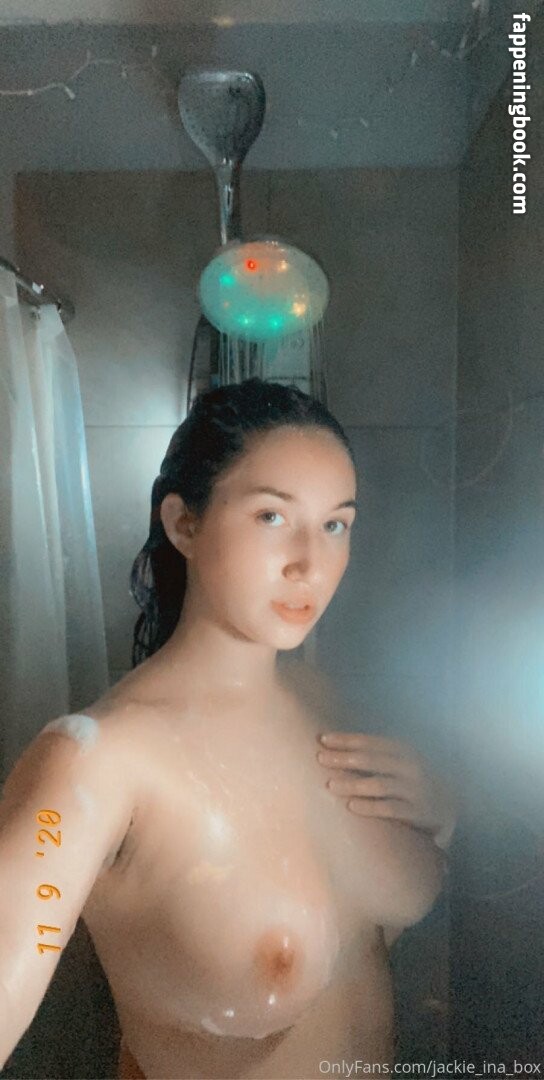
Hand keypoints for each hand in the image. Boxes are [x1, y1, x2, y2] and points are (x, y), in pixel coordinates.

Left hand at [317, 730, 458, 848]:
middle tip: (320, 759)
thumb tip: (338, 747)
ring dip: (353, 783)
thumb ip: (378, 756)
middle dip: (344, 758)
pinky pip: (390, 809)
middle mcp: (412, 767)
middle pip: (372, 760)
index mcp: (406, 751)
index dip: (347, 739)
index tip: (323, 738)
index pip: (372, 742)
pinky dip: (369, 807)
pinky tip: (351, 806)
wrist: (451, 808)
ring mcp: (416, 790)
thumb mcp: (402, 763)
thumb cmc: (416, 782)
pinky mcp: (418, 812)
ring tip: (331, 785)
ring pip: (379, 784)